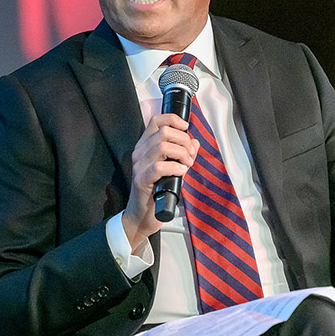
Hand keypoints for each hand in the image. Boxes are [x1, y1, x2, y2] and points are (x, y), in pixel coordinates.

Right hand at [121, 113, 198, 251]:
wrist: (142, 216)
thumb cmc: (157, 192)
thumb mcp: (174, 168)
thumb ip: (184, 154)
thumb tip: (195, 142)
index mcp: (145, 146)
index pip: (156, 121)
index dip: (173, 120)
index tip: (186, 128)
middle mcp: (140, 152)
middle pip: (163, 131)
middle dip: (183, 140)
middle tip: (190, 155)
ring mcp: (139, 166)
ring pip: (162, 146)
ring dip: (181, 153)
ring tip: (187, 164)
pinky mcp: (141, 180)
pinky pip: (159, 166)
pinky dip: (175, 167)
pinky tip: (181, 172)